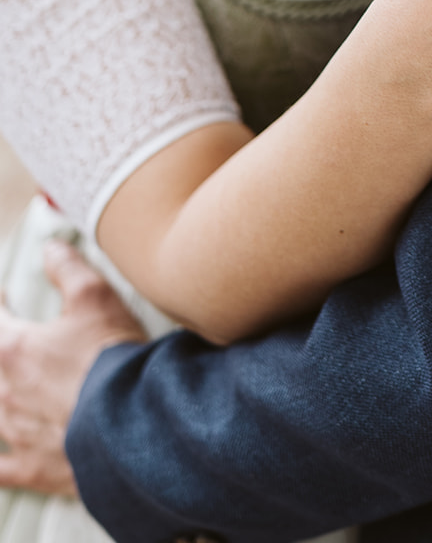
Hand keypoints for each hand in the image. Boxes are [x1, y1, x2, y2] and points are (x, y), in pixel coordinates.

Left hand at [0, 240, 145, 495]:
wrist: (134, 424)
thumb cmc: (113, 357)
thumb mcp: (95, 296)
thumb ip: (67, 268)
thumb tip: (49, 247)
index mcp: (16, 350)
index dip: (0, 304)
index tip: (5, 296)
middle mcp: (7, 393)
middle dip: (1, 347)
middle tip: (10, 339)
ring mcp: (16, 434)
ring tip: (6, 385)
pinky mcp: (32, 468)